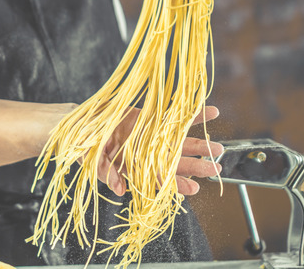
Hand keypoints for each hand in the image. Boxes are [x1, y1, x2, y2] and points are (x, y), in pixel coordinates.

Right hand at [97, 106, 223, 196]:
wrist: (84, 124)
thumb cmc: (87, 148)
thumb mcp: (93, 161)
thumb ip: (107, 174)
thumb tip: (120, 190)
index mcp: (136, 169)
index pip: (160, 180)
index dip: (177, 185)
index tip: (194, 188)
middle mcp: (149, 155)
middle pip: (177, 163)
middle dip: (198, 167)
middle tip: (217, 168)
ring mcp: (153, 138)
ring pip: (181, 143)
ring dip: (201, 145)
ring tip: (219, 148)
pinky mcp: (154, 120)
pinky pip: (176, 118)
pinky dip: (194, 116)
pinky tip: (211, 113)